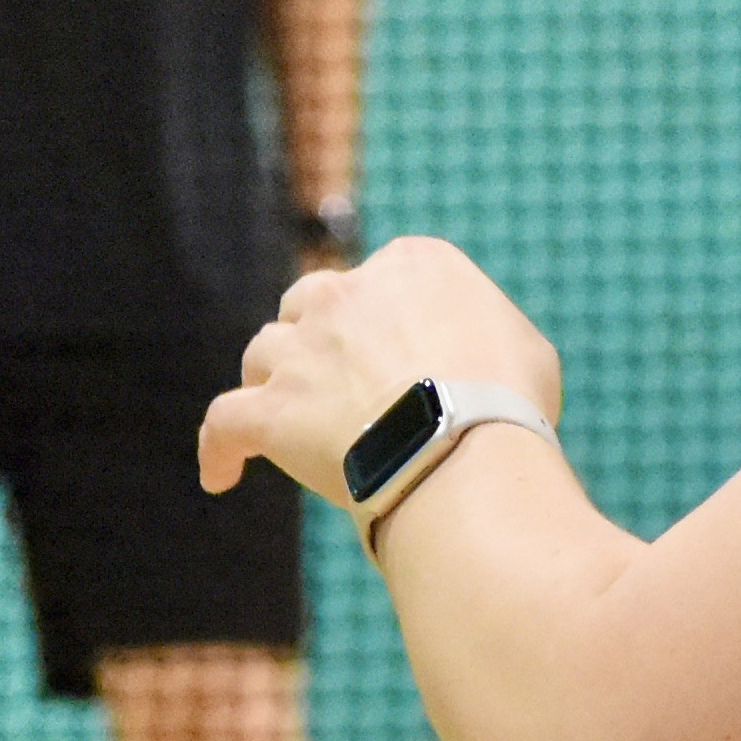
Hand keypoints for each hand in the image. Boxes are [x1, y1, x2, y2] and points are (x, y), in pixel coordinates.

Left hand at [203, 237, 566, 507]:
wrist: (464, 449)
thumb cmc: (508, 402)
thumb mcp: (520, 342)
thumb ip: (482, 330)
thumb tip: (475, 356)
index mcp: (411, 264)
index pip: (379, 277)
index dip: (380, 315)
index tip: (391, 349)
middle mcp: (345, 293)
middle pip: (309, 303)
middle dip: (316, 335)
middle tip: (337, 379)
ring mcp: (301, 350)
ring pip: (261, 353)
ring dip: (271, 380)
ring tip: (284, 418)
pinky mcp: (271, 410)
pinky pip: (223, 423)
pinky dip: (220, 448)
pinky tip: (221, 476)